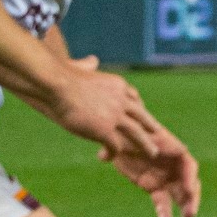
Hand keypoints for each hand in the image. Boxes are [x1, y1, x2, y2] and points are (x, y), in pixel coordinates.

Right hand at [45, 57, 164, 159]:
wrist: (58, 85)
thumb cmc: (62, 75)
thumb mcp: (82, 67)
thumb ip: (89, 66)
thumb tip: (92, 59)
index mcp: (117, 85)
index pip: (133, 96)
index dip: (138, 106)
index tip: (142, 111)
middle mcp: (121, 100)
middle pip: (141, 115)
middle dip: (150, 124)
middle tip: (157, 131)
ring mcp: (115, 116)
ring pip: (137, 134)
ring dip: (146, 145)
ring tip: (152, 153)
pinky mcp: (105, 130)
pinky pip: (115, 147)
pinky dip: (112, 153)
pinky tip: (107, 157)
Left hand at [98, 124, 200, 216]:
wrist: (119, 134)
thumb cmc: (126, 130)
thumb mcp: (126, 135)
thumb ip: (123, 145)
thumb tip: (108, 156)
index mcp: (172, 149)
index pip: (188, 165)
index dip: (190, 178)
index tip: (190, 190)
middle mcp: (173, 165)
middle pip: (189, 183)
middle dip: (192, 198)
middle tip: (191, 212)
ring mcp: (164, 177)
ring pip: (179, 195)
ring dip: (185, 208)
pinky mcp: (153, 187)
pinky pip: (162, 201)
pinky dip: (165, 213)